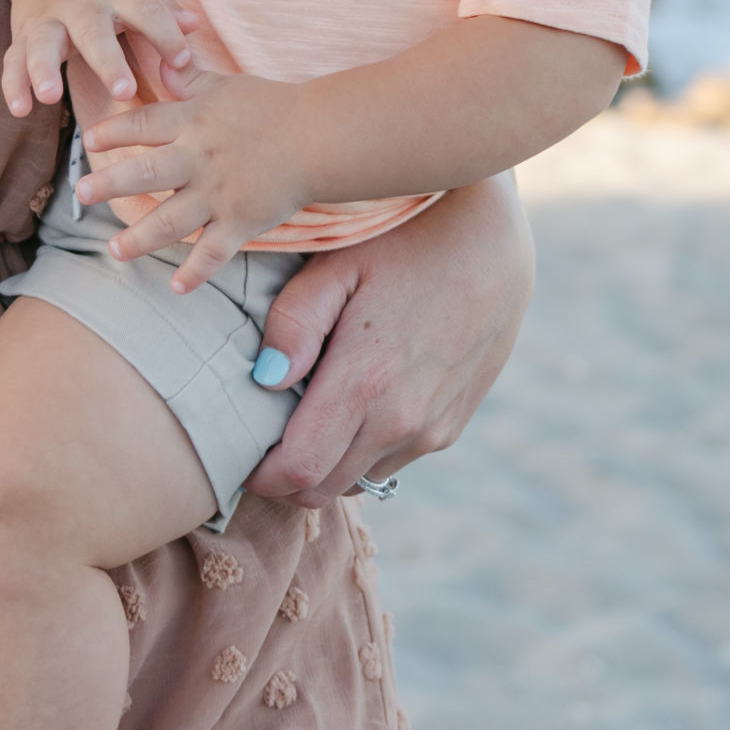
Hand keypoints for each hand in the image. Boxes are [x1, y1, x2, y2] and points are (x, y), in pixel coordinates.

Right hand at [1, 0, 194, 117]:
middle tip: (123, 90)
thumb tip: (193, 26)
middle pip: (93, 31)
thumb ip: (163, 5)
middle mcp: (81, 4)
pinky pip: (14, 58)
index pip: (146, 9)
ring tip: (50, 97)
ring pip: (44, 43)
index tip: (181, 61)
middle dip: (107, 62)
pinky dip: (13, 83)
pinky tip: (19, 109)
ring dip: (45, 69)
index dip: (166, 34)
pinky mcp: (24, 31)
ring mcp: (49, 18)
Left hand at [80, 64, 310, 285]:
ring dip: (140, 238)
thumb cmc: (271, 107)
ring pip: (172, 220)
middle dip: (111, 184)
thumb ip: (187, 79)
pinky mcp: (241, 222)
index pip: (145, 124)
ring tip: (115, 249)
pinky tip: (176, 286)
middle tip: (82, 193)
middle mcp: (200, 159)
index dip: (115, 131)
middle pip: (146, 172)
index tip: (90, 139)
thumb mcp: (224, 85)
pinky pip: (215, 252)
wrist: (319, 137)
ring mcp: (219, 194)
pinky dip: (196, 271)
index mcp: (193, 122)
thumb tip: (158, 63)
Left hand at [244, 175, 534, 504]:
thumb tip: (264, 380)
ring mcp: (433, 429)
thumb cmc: (405, 241)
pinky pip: (392, 460)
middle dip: (282, 477)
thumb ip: (294, 323)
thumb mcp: (338, 265)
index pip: (297, 472)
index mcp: (365, 384)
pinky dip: (362, 449)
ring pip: (357, 480)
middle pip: (322, 489)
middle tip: (261, 437)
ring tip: (307, 414)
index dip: (258, 475)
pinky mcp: (452, 426)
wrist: (493, 240)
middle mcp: (402, 421)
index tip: (237, 451)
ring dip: (324, 464)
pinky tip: (356, 401)